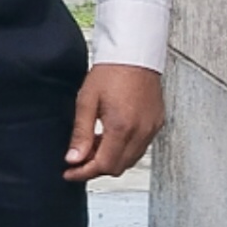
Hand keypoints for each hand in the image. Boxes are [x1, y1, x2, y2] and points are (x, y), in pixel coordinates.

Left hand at [63, 62, 163, 182]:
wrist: (134, 54)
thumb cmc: (111, 72)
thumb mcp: (86, 102)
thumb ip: (80, 134)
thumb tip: (73, 159)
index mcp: (122, 127)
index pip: (103, 165)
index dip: (84, 173)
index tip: (70, 172)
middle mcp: (141, 131)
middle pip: (117, 167)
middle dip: (96, 167)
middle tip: (80, 157)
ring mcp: (151, 128)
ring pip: (130, 160)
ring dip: (110, 158)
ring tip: (94, 143)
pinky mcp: (157, 123)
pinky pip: (140, 148)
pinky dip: (124, 150)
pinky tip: (111, 136)